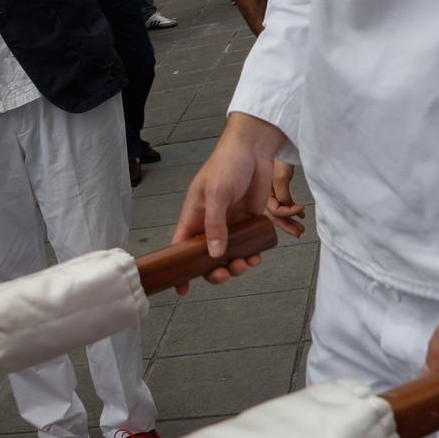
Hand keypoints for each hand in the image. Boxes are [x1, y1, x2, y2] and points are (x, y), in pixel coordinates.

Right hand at [171, 112, 304, 292]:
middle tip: (226, 273)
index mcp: (194, 215)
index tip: (182, 289)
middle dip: (214, 271)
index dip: (180, 268)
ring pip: (229, 255)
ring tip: (246, 263)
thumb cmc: (227, 163)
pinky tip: (257, 256)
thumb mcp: (217, 193)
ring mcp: (231, 223)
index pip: (181, 247)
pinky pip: (249, 245)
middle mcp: (210, 223)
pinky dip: (252, 254)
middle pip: (207, 258)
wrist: (255, 148)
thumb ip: (215, 225)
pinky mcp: (249, 221)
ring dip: (236, 265)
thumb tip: (213, 254)